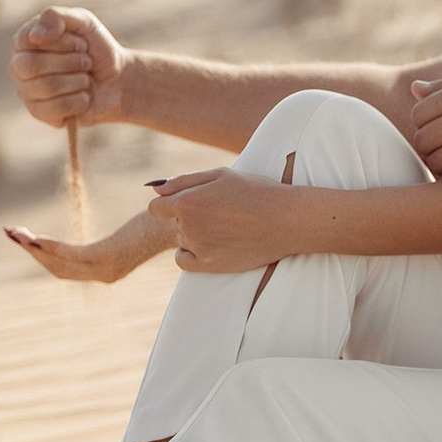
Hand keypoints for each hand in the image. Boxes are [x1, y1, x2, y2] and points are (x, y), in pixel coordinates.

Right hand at [9, 6, 128, 127]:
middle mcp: (20, 67)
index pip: (29, 40)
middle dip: (70, 62)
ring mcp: (28, 92)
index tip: (82, 43)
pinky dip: (80, 100)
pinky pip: (56, 109)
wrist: (120, 80)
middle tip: (87, 62)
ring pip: (47, 87)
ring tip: (87, 78)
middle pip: (31, 65)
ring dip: (78, 80)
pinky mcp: (41, 115)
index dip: (62, 43)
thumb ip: (56, 16)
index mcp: (24, 42)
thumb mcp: (83, 22)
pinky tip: (84, 97)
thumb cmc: (97, 49)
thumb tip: (35, 37)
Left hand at [144, 169, 302, 272]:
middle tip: (221, 213)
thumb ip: (183, 181)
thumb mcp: (220, 175)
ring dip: (196, 235)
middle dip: (190, 218)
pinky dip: (193, 254)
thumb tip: (156, 191)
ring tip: (226, 227)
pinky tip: (214, 245)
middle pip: (175, 224)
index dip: (170, 205)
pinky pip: (184, 261)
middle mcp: (188, 226)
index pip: (156, 208)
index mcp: (187, 201)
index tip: (187, 205)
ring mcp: (198, 247)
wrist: (285, 220)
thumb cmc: (255, 192)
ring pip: (182, 241)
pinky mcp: (209, 265)